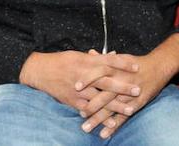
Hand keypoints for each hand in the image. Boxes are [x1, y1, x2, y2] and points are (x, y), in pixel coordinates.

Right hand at [18, 49, 140, 114]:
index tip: (137, 66)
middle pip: (107, 81)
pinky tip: (111, 123)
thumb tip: (114, 55)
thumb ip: (98, 58)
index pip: (109, 61)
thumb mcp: (80, 55)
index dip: (123, 63)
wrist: (40, 71)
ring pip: (100, 98)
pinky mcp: (72, 101)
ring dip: (116, 105)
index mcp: (87, 62)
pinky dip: (100, 117)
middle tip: (138, 89)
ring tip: (131, 109)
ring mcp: (79, 90)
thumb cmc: (61, 61)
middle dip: (123, 86)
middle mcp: (84, 76)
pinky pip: (89, 110)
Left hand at [75, 45, 178, 138]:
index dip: (88, 79)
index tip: (75, 87)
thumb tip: (89, 53)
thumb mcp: (121, 58)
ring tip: (86, 128)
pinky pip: (124, 117)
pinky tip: (104, 134)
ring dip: (99, 119)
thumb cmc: (137, 63)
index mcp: (117, 69)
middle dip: (92, 105)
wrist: (160, 66)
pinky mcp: (137, 103)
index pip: (100, 73)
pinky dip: (114, 126)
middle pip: (106, 94)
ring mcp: (130, 94)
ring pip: (113, 108)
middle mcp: (123, 82)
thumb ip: (104, 58)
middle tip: (80, 113)